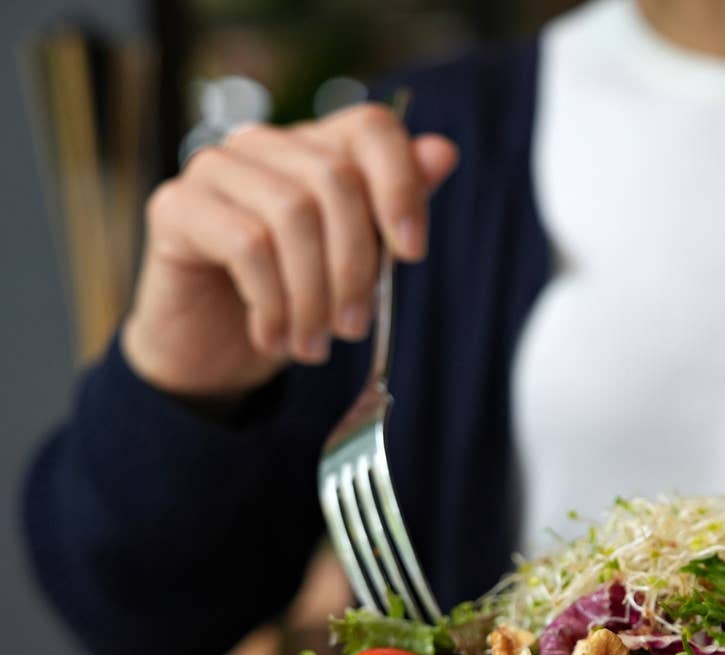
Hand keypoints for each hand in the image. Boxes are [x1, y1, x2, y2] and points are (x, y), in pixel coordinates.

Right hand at [122, 103, 458, 400]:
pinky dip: (271, 302)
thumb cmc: (294, 299)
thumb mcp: (358, 262)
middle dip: (355, 265)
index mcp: (316, 147)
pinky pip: (246, 245)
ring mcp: (214, 168)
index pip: (371, 128)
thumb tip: (443, 153)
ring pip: (291, 214)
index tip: (412, 254)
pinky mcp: (175, 205)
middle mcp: (263, 144)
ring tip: (314, 343)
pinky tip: (272, 337)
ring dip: (312, 295)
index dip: (401, 186)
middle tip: (353, 328)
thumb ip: (394, 211)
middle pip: (336, 179)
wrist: (215, 350)